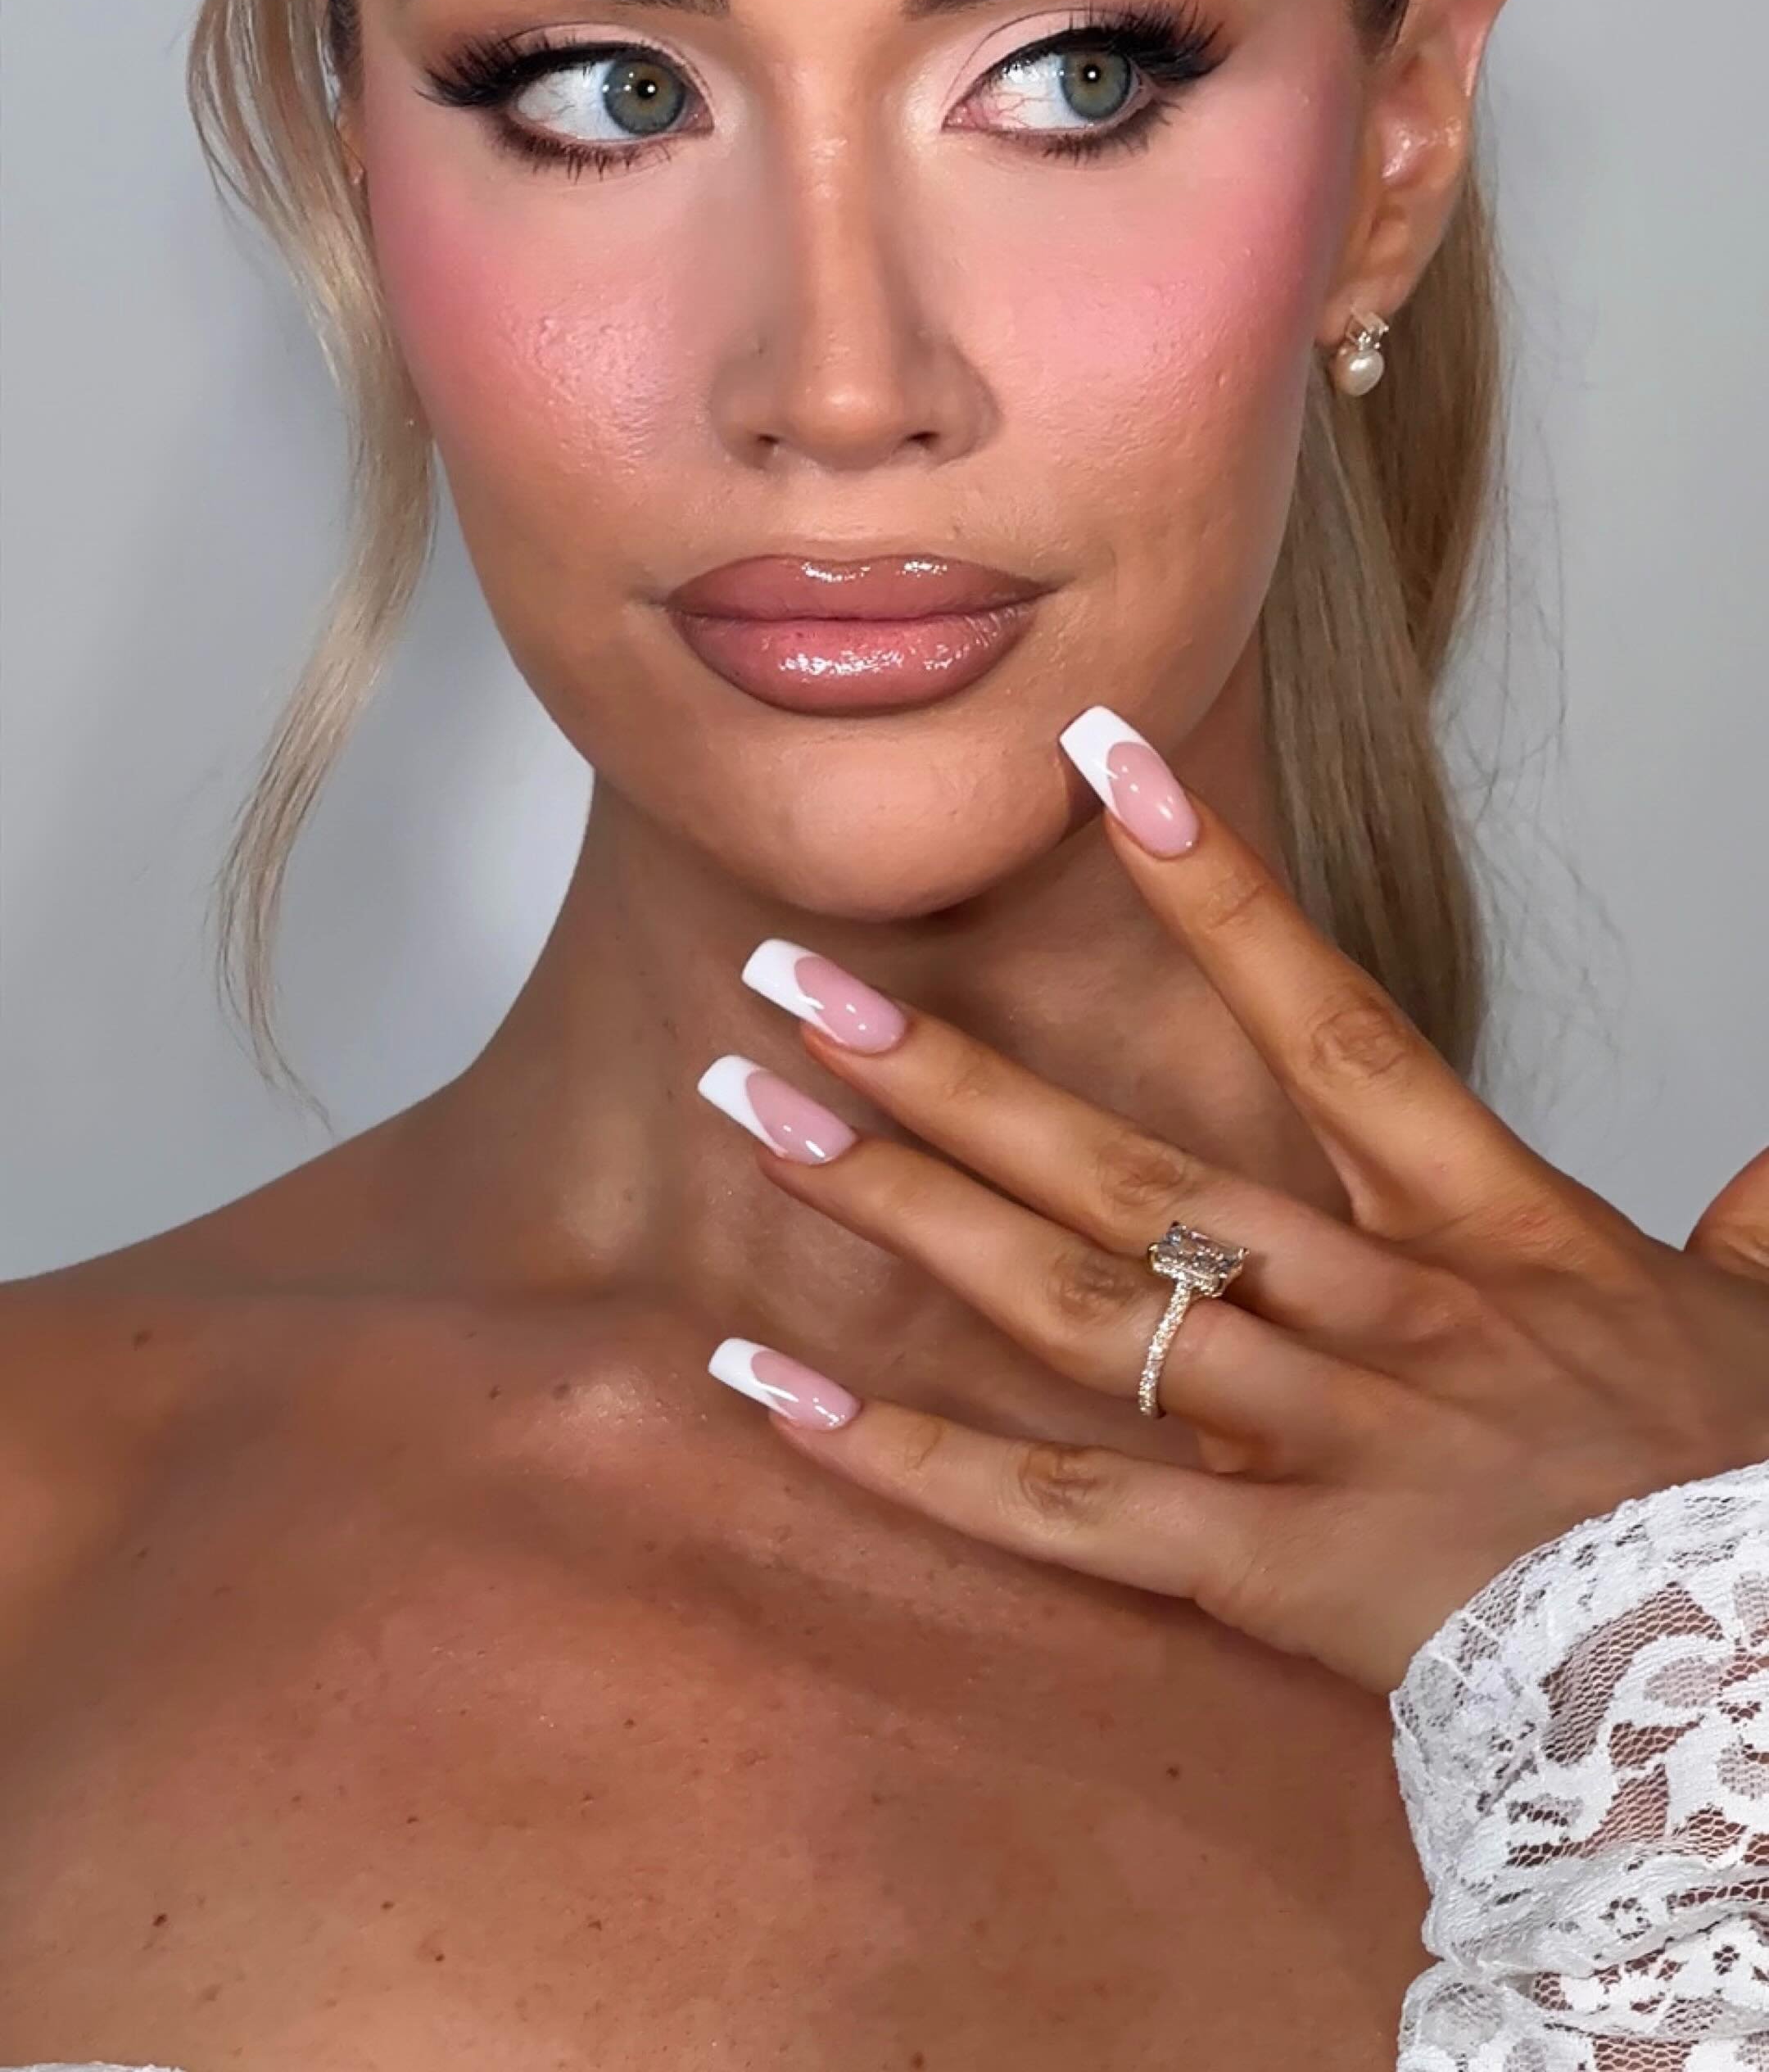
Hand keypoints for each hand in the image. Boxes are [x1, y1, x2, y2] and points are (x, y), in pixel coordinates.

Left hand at [702, 708, 1768, 1693]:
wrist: (1768, 1690)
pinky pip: (1060, 1513)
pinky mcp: (1276, 1576)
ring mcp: (1319, 1438)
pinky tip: (771, 1387)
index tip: (1100, 757)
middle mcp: (1380, 1307)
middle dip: (950, 1066)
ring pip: (1069, 1299)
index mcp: (1489, 1225)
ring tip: (758, 1110)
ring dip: (900, 1204)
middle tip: (790, 976)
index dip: (1211, 885)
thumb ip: (1752, 1234)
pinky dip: (907, 1457)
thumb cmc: (1756, 1507)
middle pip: (1130, 1160)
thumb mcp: (1763, 1336)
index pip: (1324, 1018)